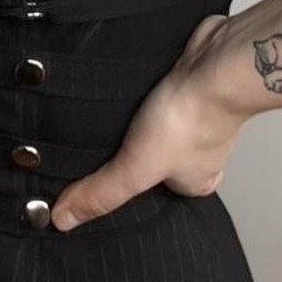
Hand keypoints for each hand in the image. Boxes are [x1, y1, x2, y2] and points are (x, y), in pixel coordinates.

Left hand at [50, 13, 249, 232]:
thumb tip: (64, 219)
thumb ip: (101, 193)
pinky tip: (133, 77)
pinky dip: (148, 84)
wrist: (218, 63)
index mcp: (195, 181)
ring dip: (139, 111)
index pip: (156, 192)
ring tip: (115, 103)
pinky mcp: (190, 80)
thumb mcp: (136, 167)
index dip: (130, 182)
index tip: (104, 172)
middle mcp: (199, 149)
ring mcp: (196, 112)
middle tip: (107, 135)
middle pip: (157, 153)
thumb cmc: (193, 116)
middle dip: (133, 143)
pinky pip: (163, 87)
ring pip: (159, 118)